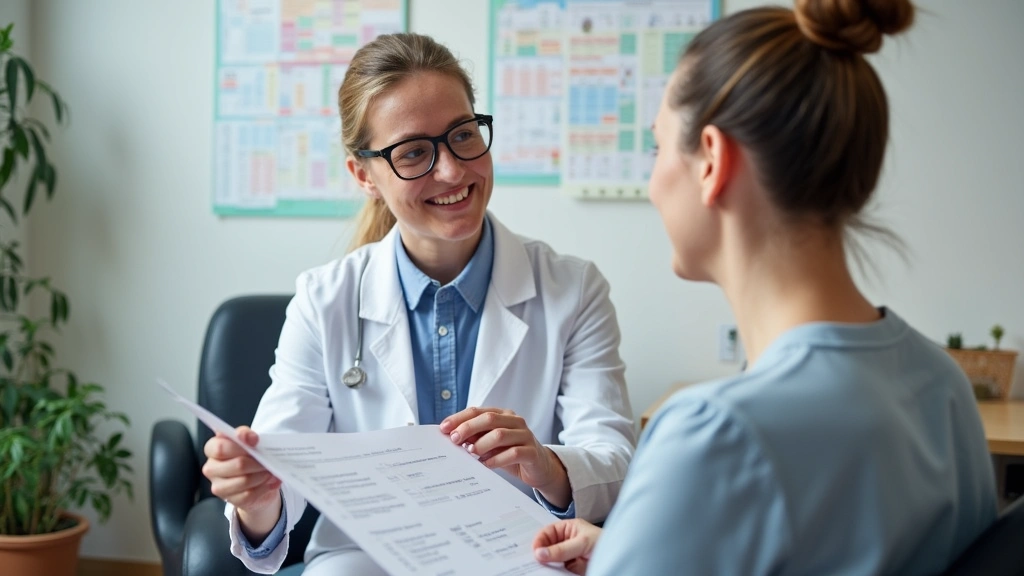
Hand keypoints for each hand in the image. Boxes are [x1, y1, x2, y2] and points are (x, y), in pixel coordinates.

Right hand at [202, 426, 281, 540]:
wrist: (256, 478)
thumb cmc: (249, 455)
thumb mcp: (248, 440)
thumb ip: (246, 434)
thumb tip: (250, 438)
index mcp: (212, 449)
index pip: (220, 447)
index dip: (239, 444)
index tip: (255, 441)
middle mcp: (211, 468)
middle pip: (237, 465)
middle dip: (257, 462)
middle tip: (270, 460)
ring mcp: (219, 486)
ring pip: (244, 481)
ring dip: (262, 476)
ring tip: (271, 471)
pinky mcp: (231, 499)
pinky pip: (249, 494)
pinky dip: (263, 487)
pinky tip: (269, 482)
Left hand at [440, 407, 569, 506]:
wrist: (539, 467)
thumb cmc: (510, 453)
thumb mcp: (491, 443)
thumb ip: (475, 437)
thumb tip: (451, 436)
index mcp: (503, 415)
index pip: (478, 411)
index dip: (459, 418)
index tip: (444, 428)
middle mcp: (515, 421)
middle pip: (489, 419)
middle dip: (468, 428)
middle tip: (454, 439)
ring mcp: (525, 435)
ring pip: (500, 434)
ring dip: (481, 444)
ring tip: (470, 453)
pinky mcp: (532, 452)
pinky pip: (513, 453)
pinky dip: (496, 459)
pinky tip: (485, 465)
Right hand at [533, 519, 601, 574]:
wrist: (620, 558)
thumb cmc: (604, 543)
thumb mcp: (581, 543)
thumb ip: (561, 549)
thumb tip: (540, 553)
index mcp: (568, 528)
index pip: (548, 532)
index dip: (540, 540)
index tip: (534, 551)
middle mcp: (566, 541)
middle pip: (547, 546)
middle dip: (540, 552)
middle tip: (534, 560)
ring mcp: (568, 555)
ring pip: (551, 559)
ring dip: (546, 563)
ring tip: (540, 568)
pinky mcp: (571, 568)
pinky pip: (558, 570)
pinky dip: (553, 572)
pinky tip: (550, 573)